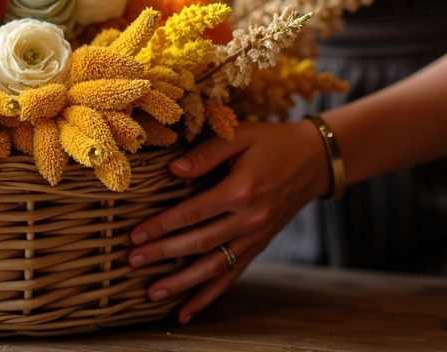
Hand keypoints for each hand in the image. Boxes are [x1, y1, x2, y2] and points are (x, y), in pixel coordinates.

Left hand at [126, 119, 330, 324]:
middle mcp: (250, 219)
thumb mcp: (240, 136)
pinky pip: (232, 275)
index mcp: (241, 190)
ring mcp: (256, 237)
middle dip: (163, 254)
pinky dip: (210, 296)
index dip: (163, 225)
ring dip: (183, 284)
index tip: (136, 234)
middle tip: (133, 262)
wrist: (313, 161)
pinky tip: (188, 311)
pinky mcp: (259, 246)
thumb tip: (173, 169)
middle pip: (199, 243)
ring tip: (153, 293)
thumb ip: (206, 153)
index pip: (194, 213)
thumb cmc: (272, 142)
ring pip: (215, 267)